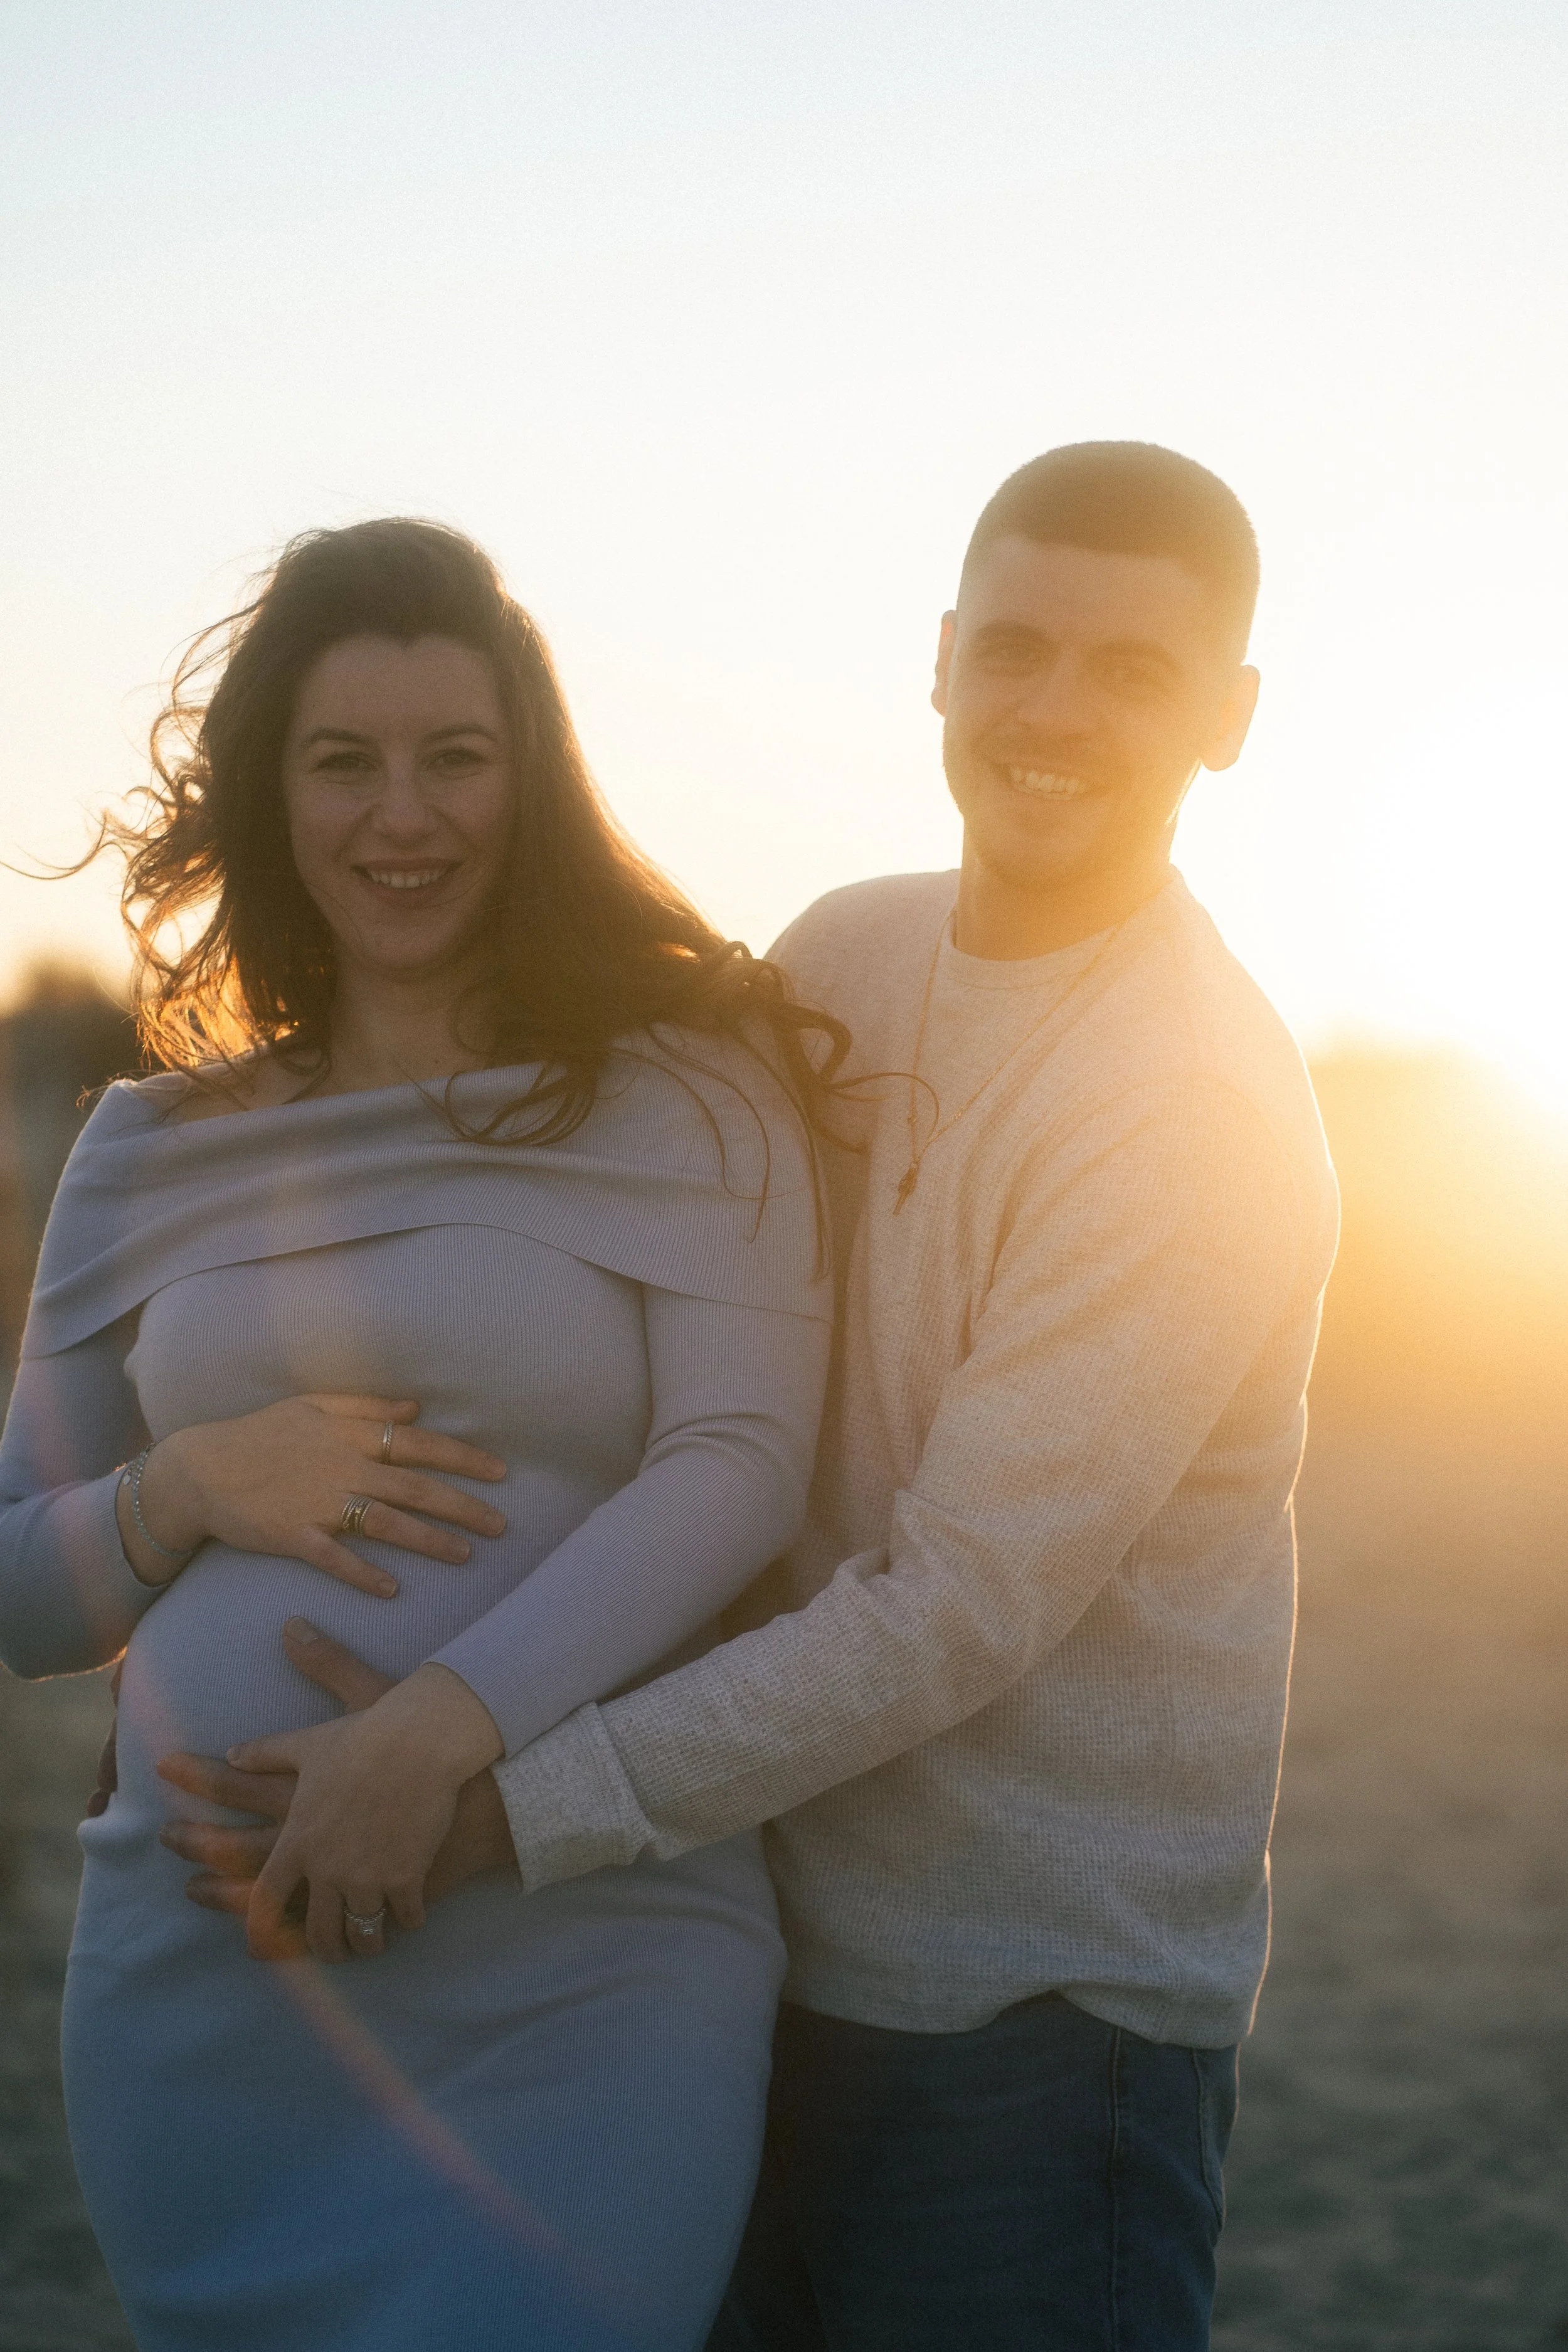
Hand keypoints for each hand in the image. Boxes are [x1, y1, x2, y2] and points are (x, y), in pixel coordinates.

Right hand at [123, 1395, 507, 1597]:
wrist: (198, 1468)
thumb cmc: (259, 1433)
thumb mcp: (312, 1405)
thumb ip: (367, 1406)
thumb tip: (417, 1408)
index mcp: (350, 1434)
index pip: (419, 1444)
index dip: (463, 1457)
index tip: (501, 1472)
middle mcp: (342, 1467)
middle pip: (414, 1487)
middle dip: (462, 1506)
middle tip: (501, 1525)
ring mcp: (318, 1503)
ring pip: (386, 1523)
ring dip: (429, 1540)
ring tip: (466, 1556)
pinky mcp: (292, 1536)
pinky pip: (334, 1558)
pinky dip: (362, 1573)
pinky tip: (391, 1590)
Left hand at [167, 1632, 505, 1962]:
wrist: (422, 1740)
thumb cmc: (363, 1738)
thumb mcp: (307, 1745)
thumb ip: (266, 1754)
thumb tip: (233, 1754)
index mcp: (297, 1840)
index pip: (264, 1900)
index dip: (258, 1929)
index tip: (258, 1942)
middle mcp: (327, 1869)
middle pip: (316, 1930)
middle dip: (324, 1949)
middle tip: (331, 1952)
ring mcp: (368, 1878)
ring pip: (360, 1934)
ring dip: (364, 1945)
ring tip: (369, 1944)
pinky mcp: (407, 1878)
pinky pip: (405, 1918)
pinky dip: (407, 1921)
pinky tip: (411, 1919)